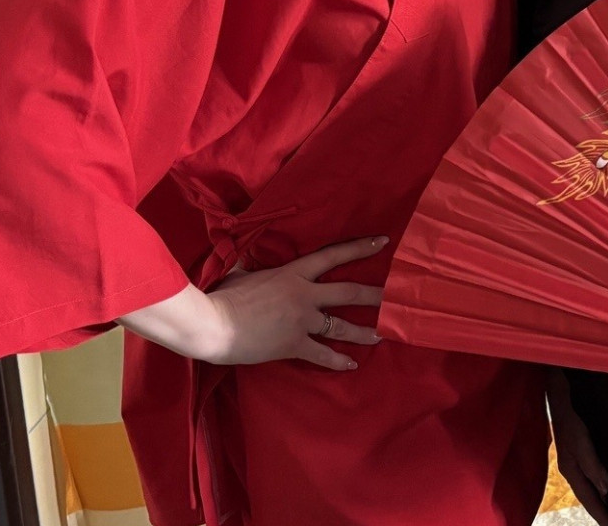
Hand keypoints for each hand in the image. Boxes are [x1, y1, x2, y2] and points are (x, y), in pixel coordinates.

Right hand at [118, 236, 386, 369]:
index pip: (332, 255)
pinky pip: (321, 354)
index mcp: (292, 273)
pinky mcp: (293, 344)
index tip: (382, 242)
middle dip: (375, 294)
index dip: (359, 248)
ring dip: (364, 331)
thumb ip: (255, 265)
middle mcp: (304, 294)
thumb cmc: (222, 295)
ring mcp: (301, 321)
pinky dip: (337, 361)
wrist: (212, 323)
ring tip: (382, 335)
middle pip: (348, 292)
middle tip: (395, 296)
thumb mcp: (242, 271)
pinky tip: (350, 365)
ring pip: (341, 326)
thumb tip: (250, 256)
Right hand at [547, 372, 607, 525]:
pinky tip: (606, 491)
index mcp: (572, 473)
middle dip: (602, 515)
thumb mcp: (582, 442)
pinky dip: (599, 490)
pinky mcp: (578, 458)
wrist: (559, 403)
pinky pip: (590, 480)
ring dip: (601, 504)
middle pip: (590, 500)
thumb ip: (593, 465)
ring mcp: (574, 466)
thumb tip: (606, 489)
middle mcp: (573, 473)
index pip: (590, 501)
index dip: (603, 516)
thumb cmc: (570, 422)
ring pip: (590, 492)